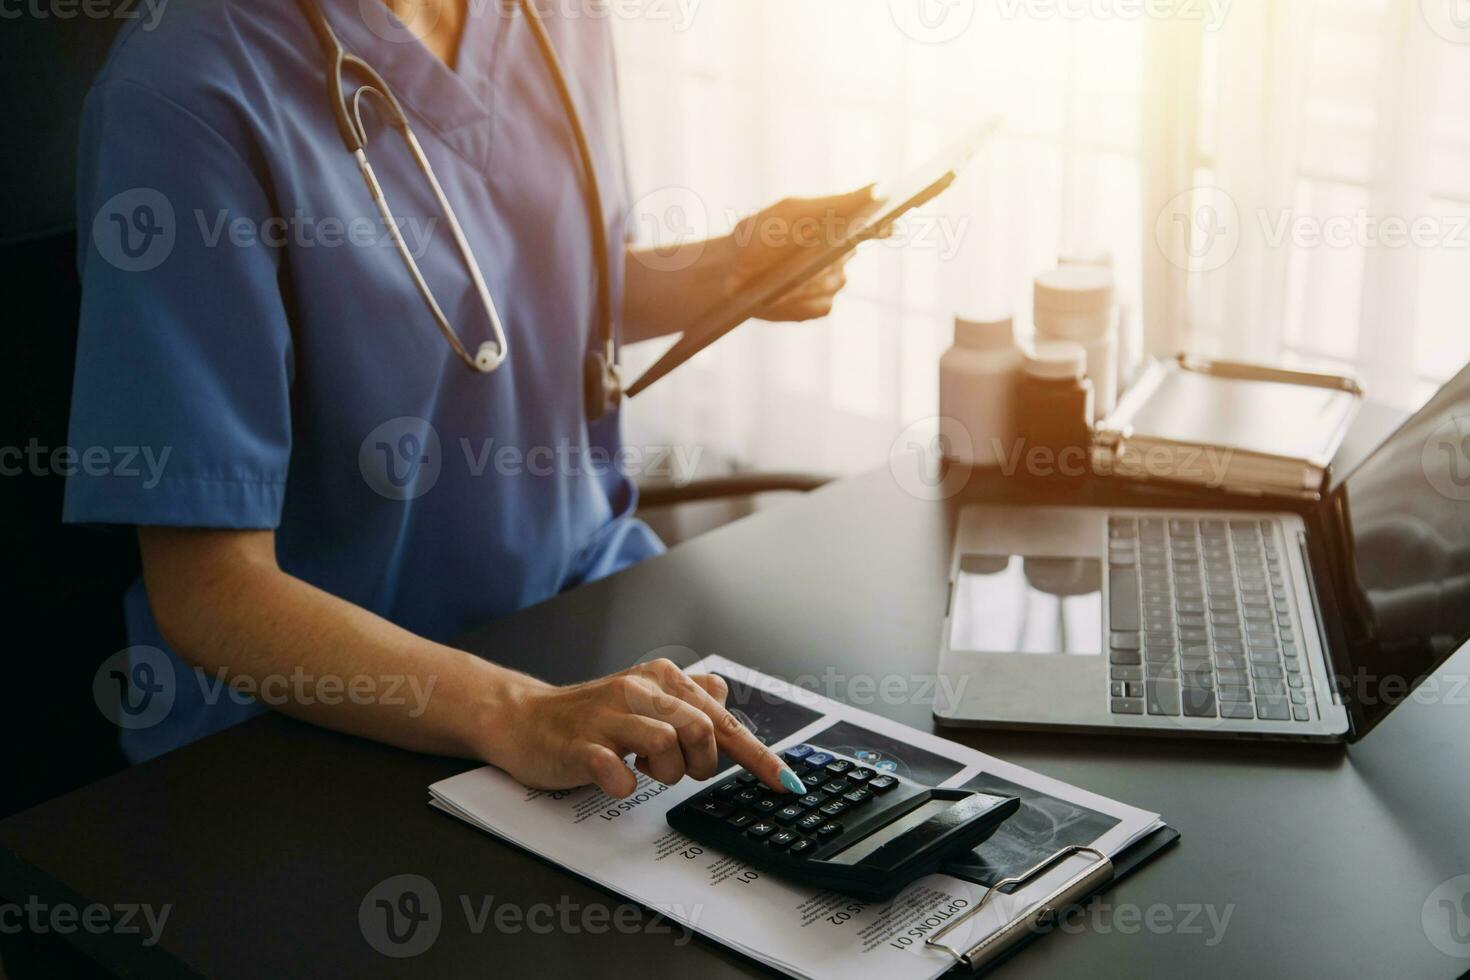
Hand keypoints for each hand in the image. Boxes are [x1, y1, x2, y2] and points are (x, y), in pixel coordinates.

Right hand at [487, 659, 798, 798]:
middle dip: (701, 761)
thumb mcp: (644, 701)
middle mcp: (638, 690)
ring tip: (642, 770)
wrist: (524, 720)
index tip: (786, 783)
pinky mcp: (580, 745)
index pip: (722, 719)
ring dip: (664, 774)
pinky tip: (616, 778)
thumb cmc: (589, 717)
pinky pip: (618, 772)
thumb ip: (686, 699)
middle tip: (677, 768)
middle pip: (702, 729)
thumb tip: (721, 693)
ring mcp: (607, 717)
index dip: (759, 756)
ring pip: (667, 746)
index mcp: (660, 680)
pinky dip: (625, 784)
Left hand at [727, 185, 883, 322]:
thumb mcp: (792, 212)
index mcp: (836, 228)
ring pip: (835, 280)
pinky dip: (801, 298)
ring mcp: (831, 284)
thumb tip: (876, 191)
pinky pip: (822, 303)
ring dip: (809, 276)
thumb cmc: (759, 235)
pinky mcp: (819, 307)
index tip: (887, 222)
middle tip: (803, 248)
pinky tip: (782, 293)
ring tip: (781, 273)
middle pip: (848, 253)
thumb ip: (834, 203)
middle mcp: (839, 256)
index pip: (872, 225)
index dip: (883, 224)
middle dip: (827, 250)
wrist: (727, 273)